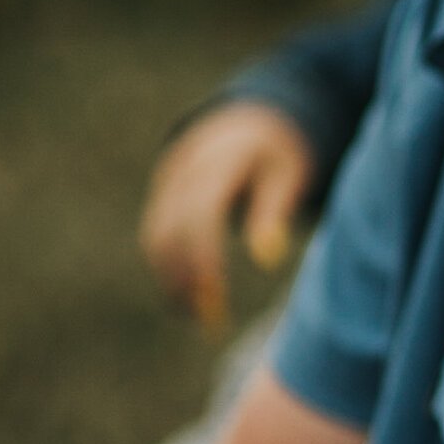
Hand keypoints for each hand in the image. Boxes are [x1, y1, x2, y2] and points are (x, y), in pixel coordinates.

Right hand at [139, 102, 317, 335]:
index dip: (203, 255)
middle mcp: (185, 170)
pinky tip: (190, 298)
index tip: (216, 296)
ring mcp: (167, 182)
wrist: (250, 122)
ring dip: (172, 279)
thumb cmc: (277, 157)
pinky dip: (169, 268)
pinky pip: (156, 235)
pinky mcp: (162, 196)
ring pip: (156, 236)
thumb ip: (275, 212)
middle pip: (170, 229)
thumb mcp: (287, 176)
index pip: (200, 212)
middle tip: (209, 321)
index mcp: (221, 160)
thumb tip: (268, 259)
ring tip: (200, 317)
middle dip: (185, 277)